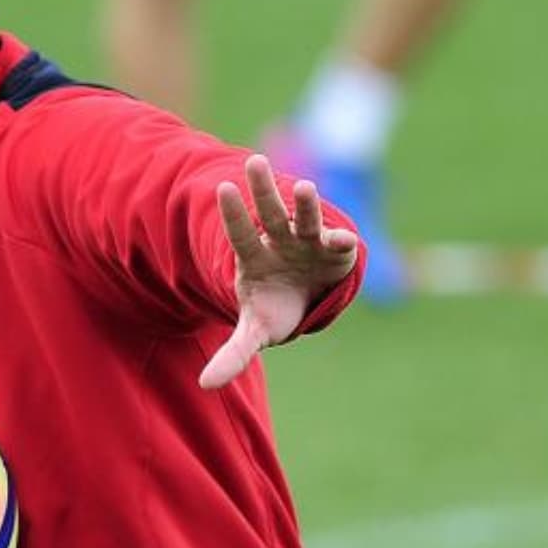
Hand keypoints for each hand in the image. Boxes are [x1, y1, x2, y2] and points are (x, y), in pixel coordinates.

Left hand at [199, 154, 359, 388]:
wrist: (308, 301)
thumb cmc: (275, 309)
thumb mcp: (255, 331)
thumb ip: (233, 353)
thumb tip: (205, 386)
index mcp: (254, 257)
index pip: (240, 233)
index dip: (233, 214)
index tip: (222, 189)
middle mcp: (280, 241)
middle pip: (269, 211)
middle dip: (262, 190)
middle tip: (254, 161)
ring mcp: (308, 242)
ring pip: (304, 217)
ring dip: (304, 204)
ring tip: (303, 188)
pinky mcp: (336, 250)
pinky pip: (336, 242)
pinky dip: (339, 240)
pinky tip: (342, 241)